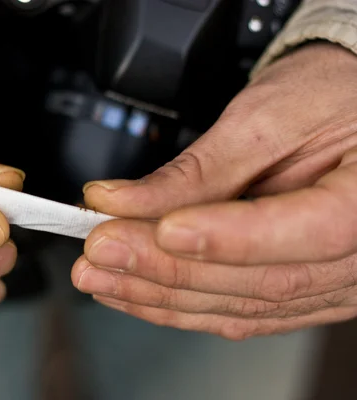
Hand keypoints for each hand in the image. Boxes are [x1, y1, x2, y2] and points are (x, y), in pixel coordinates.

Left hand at [73, 43, 356, 339]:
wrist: (345, 110)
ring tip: (100, 276)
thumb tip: (120, 201)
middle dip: (168, 269)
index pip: (310, 232)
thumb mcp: (265, 119)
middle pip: (262, 281)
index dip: (230, 237)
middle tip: (102, 251)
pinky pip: (239, 312)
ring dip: (159, 295)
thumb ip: (196, 172)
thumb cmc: (325, 99)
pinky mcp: (301, 292)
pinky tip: (135, 292)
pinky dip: (180, 305)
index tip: (163, 229)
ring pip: (241, 307)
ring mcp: (334, 284)